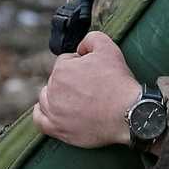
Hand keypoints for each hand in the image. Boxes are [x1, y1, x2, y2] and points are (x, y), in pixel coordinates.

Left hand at [33, 31, 139, 147]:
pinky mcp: (57, 129)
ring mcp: (54, 111)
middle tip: (90, 88)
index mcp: (62, 69)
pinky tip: (51, 111)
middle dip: (70, 81)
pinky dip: (42, 114)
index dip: (81, 65)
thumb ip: (90, 39)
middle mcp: (53, 90)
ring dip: (57, 96)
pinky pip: (40, 120)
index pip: (65, 62)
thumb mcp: (108, 48)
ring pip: (46, 98)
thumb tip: (80, 47)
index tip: (94, 74)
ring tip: (75, 100)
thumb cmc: (118, 83)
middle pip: (56, 80)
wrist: (128, 113)